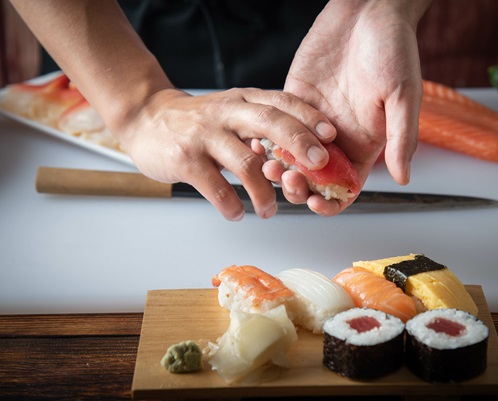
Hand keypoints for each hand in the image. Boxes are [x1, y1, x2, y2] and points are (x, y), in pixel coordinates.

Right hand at [119, 88, 335, 220]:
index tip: (331, 136)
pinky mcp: (185, 158)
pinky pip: (217, 188)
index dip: (309, 118)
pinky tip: (237, 213)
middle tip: (317, 167)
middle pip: (270, 123)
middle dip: (299, 145)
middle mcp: (226, 113)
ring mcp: (205, 135)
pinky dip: (232, 206)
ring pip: (247, 164)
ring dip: (265, 193)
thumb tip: (301, 155)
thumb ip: (260, 127)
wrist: (145, 119)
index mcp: (242, 100)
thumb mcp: (231, 112)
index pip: (282, 102)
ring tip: (270, 210)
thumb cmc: (198, 121)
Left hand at [269, 0, 429, 215]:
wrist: (368, 9)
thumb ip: (401, 138)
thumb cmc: (394, 48)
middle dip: (299, 187)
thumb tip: (403, 177)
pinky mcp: (294, 100)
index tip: (317, 202)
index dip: (332, 202)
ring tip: (270, 165)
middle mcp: (338, 137)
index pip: (346, 186)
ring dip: (279, 168)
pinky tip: (258, 140)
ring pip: (291, 158)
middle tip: (289, 180)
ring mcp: (313, 121)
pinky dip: (266, 139)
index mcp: (366, 143)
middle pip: (314, 179)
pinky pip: (276, 128)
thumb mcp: (404, 96)